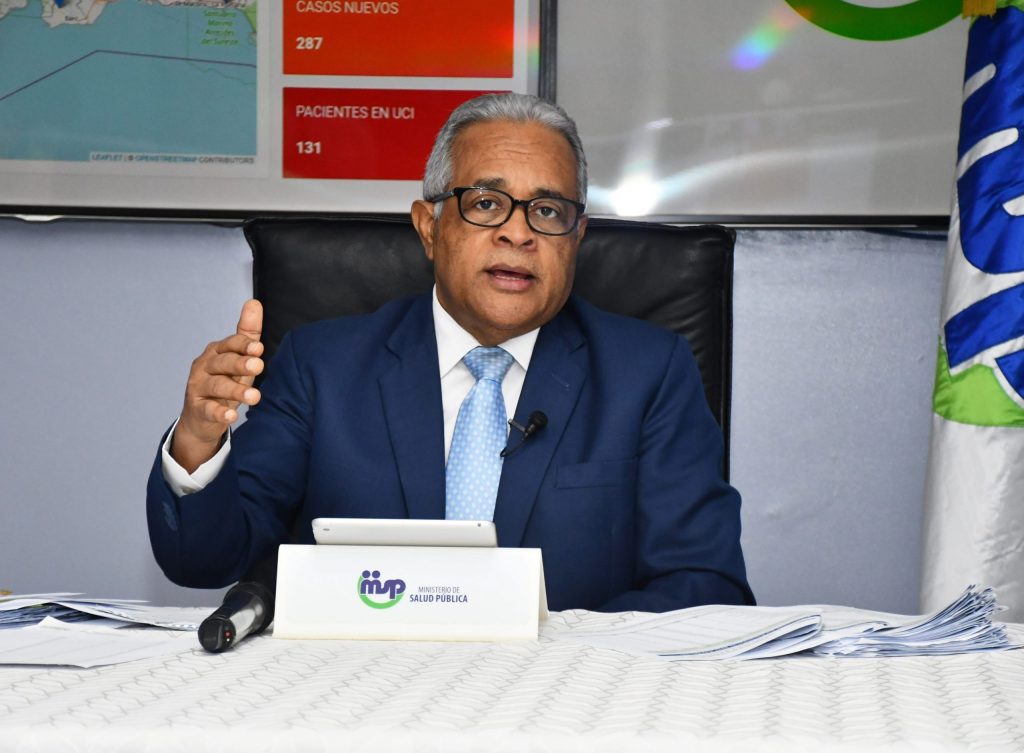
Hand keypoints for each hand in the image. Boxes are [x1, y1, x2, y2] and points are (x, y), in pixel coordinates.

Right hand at [171, 299, 263, 472]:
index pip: (230, 344)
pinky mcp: (198, 409)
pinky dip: (220, 413)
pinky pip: (209, 410)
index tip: (259, 348)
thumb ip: (247, 334)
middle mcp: (205, 366)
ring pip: (217, 386)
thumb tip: (254, 303)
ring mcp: (199, 387)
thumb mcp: (238, 358)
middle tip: (258, 366)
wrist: (201, 417)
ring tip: (254, 396)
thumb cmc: (225, 382)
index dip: (243, 345)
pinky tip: (232, 416)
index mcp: (217, 352)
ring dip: (236, 390)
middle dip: (240, 363)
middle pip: (223, 363)